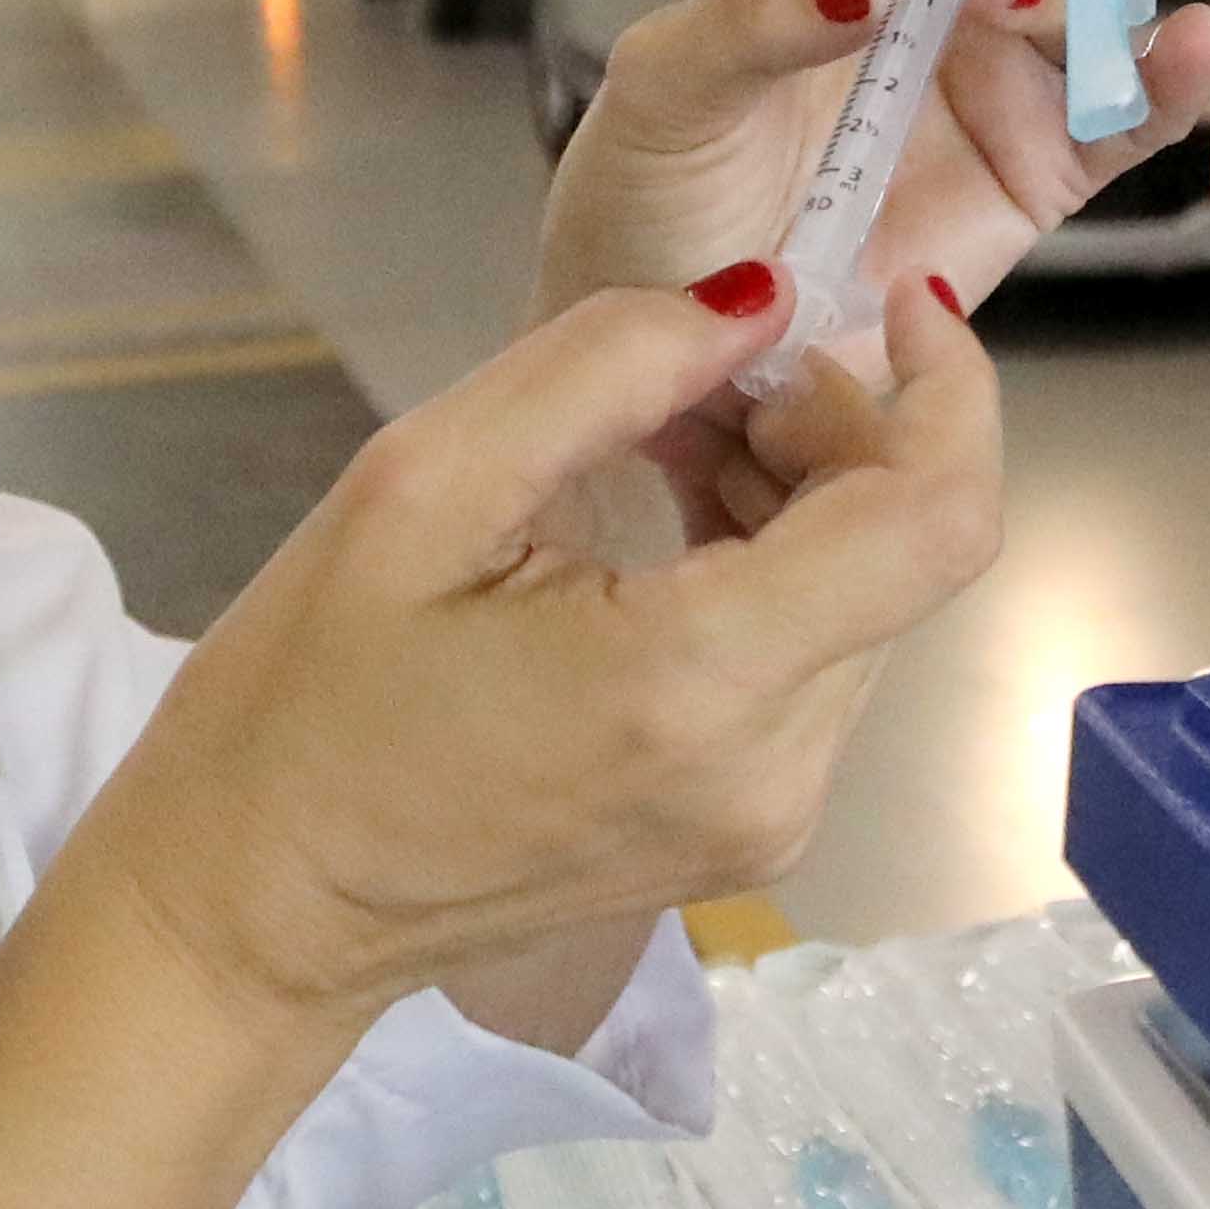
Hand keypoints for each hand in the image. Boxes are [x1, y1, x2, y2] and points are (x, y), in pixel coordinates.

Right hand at [68, 266, 1005, 1025]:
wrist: (257, 909)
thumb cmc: (307, 699)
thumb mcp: (423, 484)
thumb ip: (605, 366)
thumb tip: (757, 299)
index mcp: (698, 681)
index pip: (936, 523)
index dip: (952, 391)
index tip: (892, 299)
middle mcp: (772, 770)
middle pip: (906, 555)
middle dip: (842, 429)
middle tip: (705, 374)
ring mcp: (771, 821)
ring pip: (873, 608)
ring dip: (812, 496)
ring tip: (674, 441)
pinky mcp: (751, 837)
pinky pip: (820, 670)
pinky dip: (783, 574)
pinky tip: (682, 525)